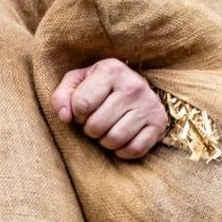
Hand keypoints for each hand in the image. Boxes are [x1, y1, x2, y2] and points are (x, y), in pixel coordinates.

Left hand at [52, 58, 167, 159]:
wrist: (135, 89)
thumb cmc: (99, 87)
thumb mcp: (77, 82)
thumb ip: (62, 96)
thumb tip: (64, 117)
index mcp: (111, 70)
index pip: (81, 104)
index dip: (76, 114)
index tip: (83, 111)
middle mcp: (133, 85)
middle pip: (96, 125)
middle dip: (90, 129)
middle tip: (95, 123)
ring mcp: (149, 104)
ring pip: (115, 139)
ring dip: (105, 141)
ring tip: (107, 130)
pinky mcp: (159, 123)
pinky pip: (134, 149)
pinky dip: (123, 151)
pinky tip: (121, 140)